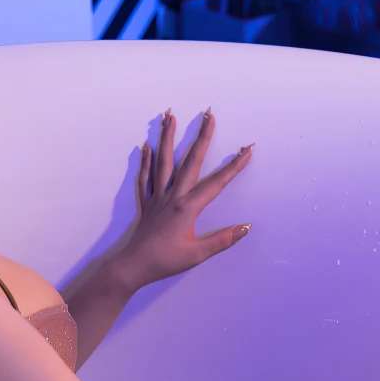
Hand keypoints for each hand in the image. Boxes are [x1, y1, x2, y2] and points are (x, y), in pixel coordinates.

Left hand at [118, 107, 254, 289]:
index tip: (247, 148)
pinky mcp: (146, 202)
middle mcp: (172, 196)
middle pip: (189, 160)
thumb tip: (246, 226)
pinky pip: (145, 177)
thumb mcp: (198, 254)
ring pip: (163, 161)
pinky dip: (146, 161)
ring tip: (169, 115)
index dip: (234, 165)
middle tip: (209, 114)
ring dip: (167, 137)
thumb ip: (222, 240)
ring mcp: (157, 197)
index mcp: (188, 207)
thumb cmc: (165, 261)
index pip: (217, 182)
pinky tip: (146, 146)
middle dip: (201, 136)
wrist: (132, 266)